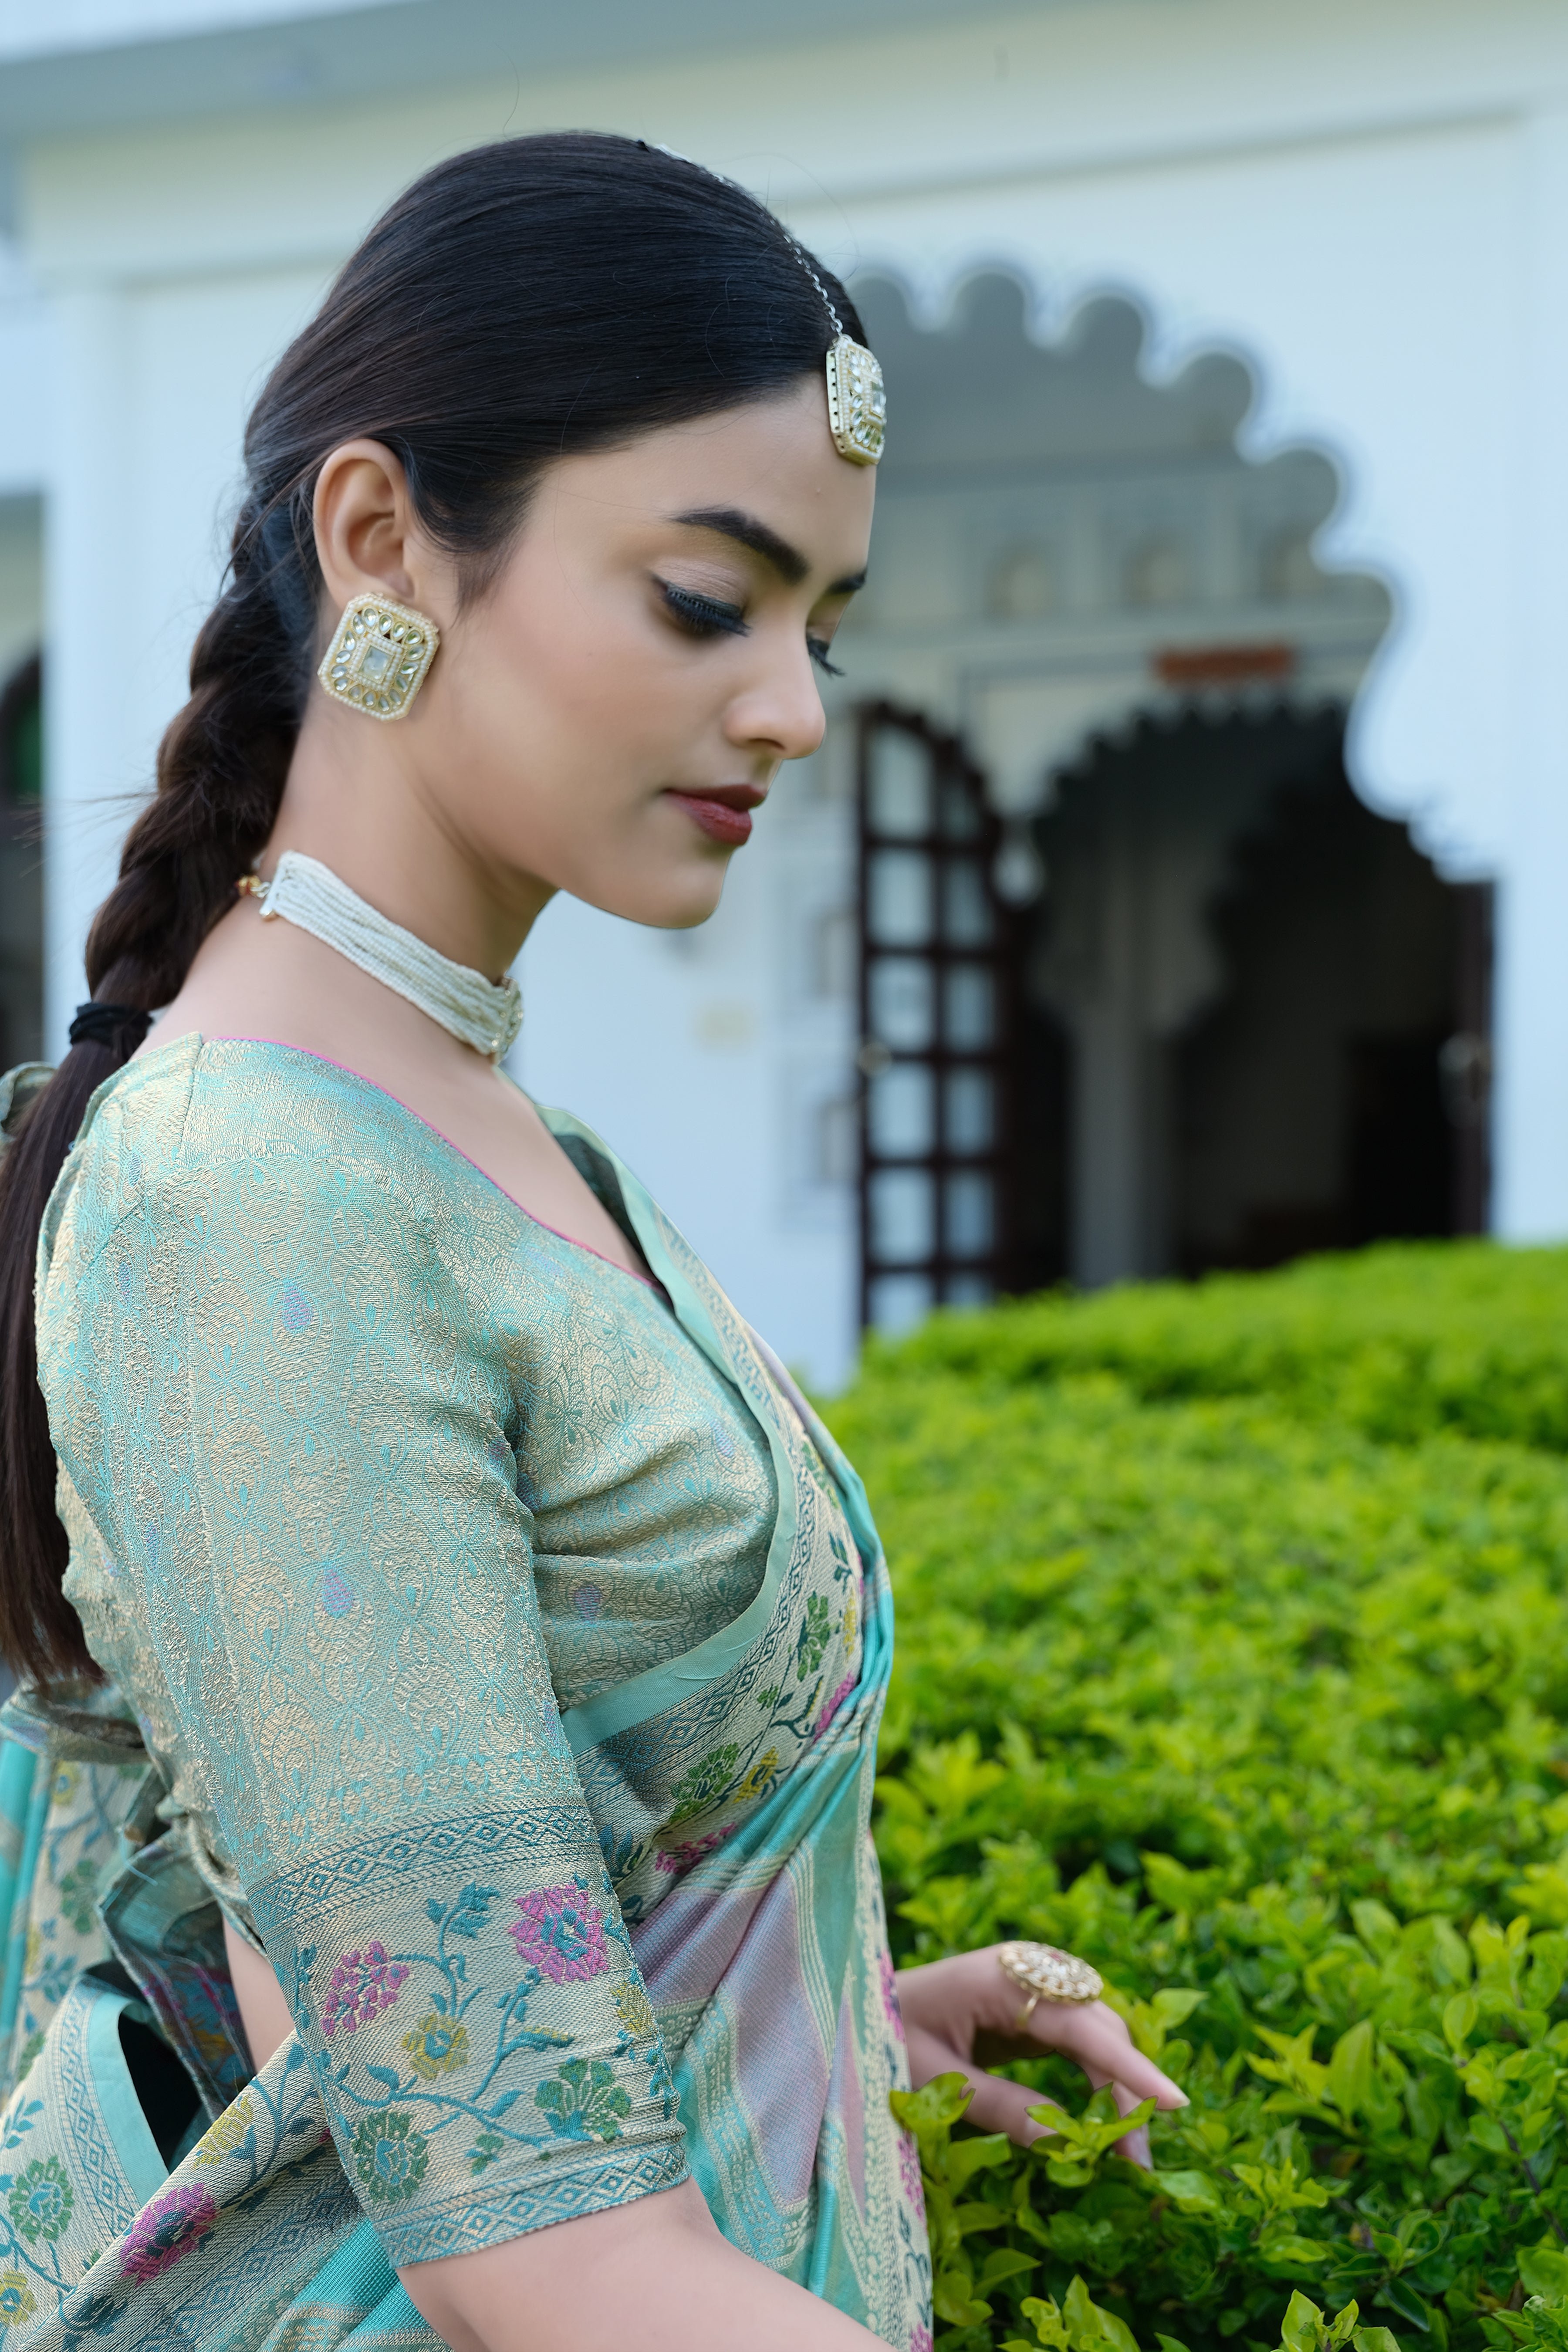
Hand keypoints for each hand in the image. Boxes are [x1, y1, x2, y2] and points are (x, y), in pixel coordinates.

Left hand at [894, 1945, 1187, 2162]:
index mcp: (1001, 1978)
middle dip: (1128, 2089)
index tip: (1174, 2102)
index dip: (1129, 2067)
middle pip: (1099, 2027)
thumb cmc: (886, 2037)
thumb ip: (1000, 2108)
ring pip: (1097, 2034)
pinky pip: (1079, 2042)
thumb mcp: (934, 2081)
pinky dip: (1097, 2080)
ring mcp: (1033, 1987)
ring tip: (1127, 2153)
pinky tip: (1103, 2122)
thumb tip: (1067, 2147)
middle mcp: (1027, 1973)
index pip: (1081, 2025)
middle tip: (1139, 2161)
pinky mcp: (1032, 2009)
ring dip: (1117, 2089)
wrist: (859, 2005)